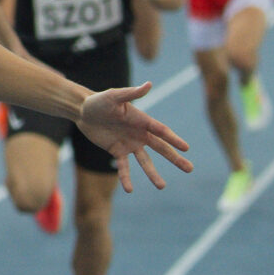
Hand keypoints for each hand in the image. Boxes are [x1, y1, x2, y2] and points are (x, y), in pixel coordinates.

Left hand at [76, 82, 196, 191]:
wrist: (83, 111)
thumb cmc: (100, 100)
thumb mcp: (115, 96)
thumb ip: (132, 93)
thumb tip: (149, 84)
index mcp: (142, 120)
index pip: (161, 132)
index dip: (174, 140)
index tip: (186, 148)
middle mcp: (139, 134)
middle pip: (161, 148)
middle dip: (175, 158)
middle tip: (189, 168)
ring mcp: (130, 144)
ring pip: (145, 162)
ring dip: (153, 174)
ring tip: (162, 186)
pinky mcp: (117, 151)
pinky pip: (124, 167)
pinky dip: (126, 178)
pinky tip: (129, 190)